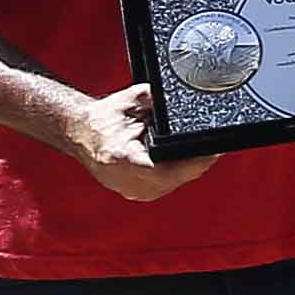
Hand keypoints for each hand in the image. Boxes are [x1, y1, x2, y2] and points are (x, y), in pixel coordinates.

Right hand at [62, 82, 211, 204]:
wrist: (80, 132)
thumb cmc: (101, 118)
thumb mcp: (132, 101)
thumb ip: (157, 101)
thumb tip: (184, 102)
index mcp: (121, 158)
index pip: (167, 170)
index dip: (194, 162)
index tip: (212, 150)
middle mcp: (125, 180)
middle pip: (176, 178)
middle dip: (197, 162)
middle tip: (214, 147)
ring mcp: (129, 190)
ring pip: (173, 183)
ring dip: (188, 169)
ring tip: (199, 152)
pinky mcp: (134, 193)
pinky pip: (165, 186)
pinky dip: (175, 174)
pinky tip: (182, 162)